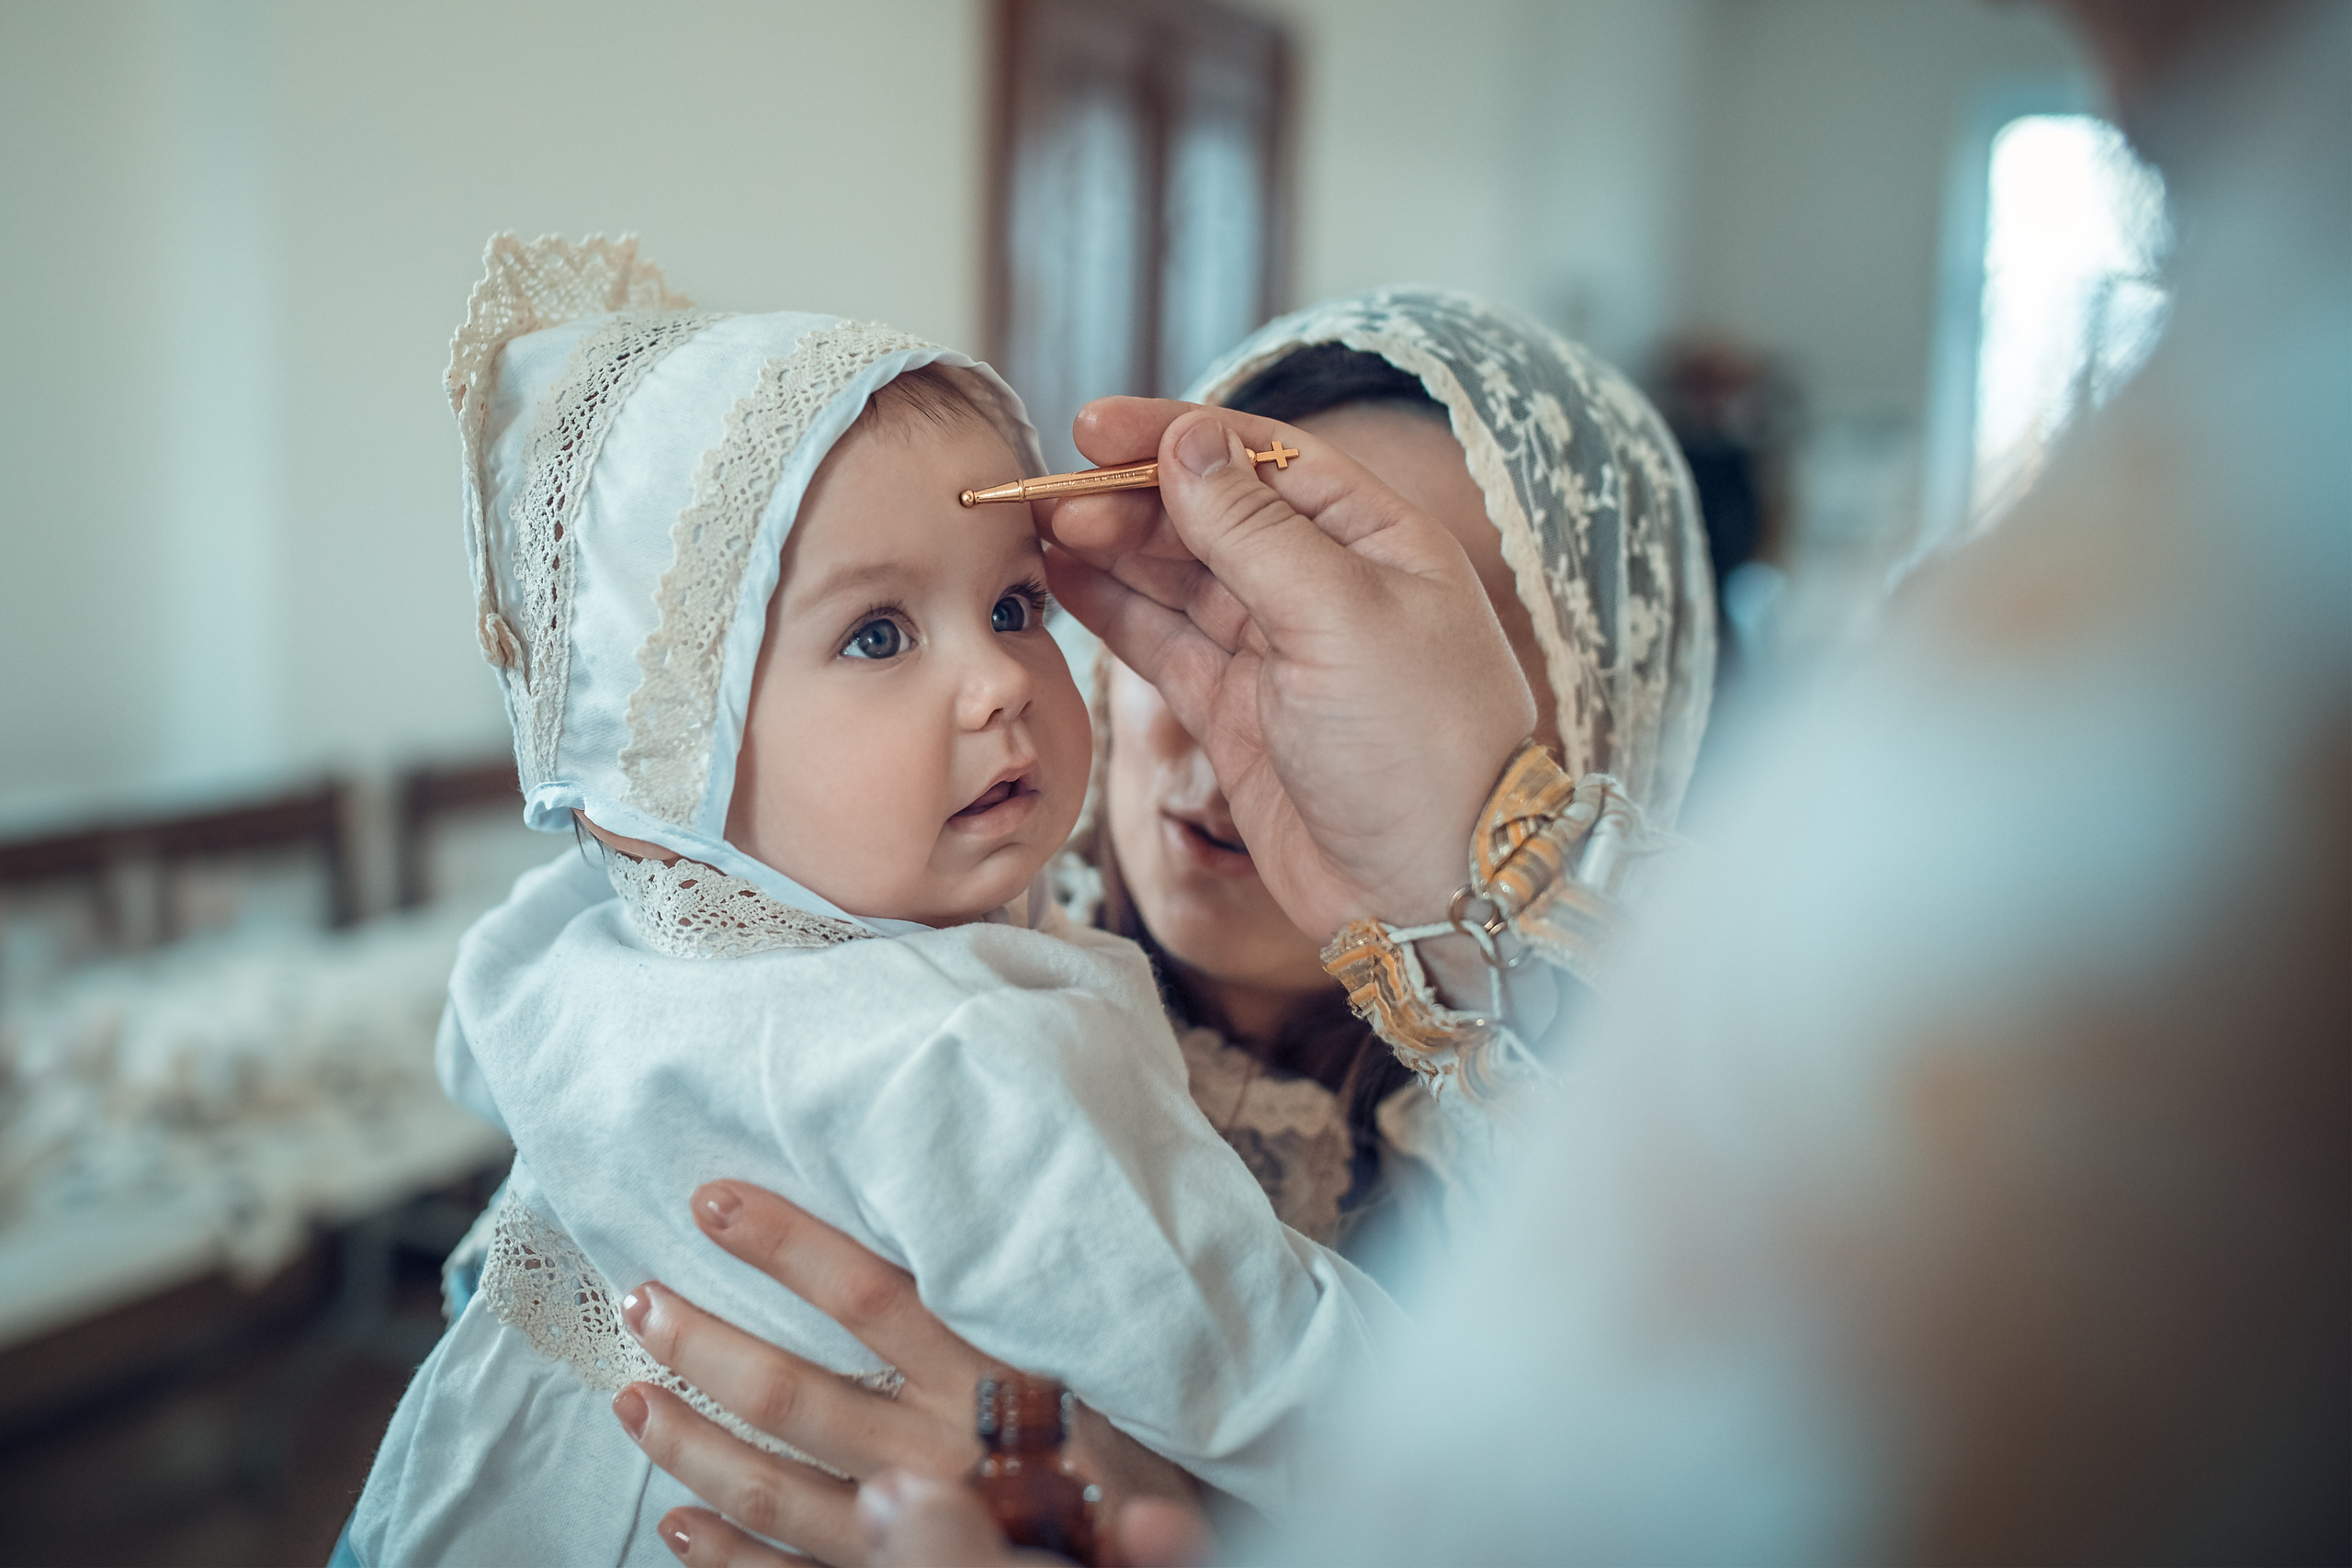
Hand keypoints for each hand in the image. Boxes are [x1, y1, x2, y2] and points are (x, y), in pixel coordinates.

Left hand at [612, 1181, 1196, 1566]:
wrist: (1143, 1558)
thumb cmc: (1148, 1463)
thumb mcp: (1119, 1371)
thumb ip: (1050, 1305)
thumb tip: (991, 1203)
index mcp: (996, 1379)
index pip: (873, 1298)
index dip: (788, 1246)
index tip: (715, 1200)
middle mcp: (939, 1457)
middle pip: (797, 1394)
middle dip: (708, 1345)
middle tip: (642, 1300)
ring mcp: (907, 1536)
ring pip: (775, 1489)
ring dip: (692, 1444)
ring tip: (631, 1398)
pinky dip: (725, 1559)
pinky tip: (676, 1529)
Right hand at [1041, 396, 1536, 941]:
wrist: (1431, 897)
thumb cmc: (1420, 749)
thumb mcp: (1340, 616)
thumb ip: (1253, 528)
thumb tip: (1187, 439)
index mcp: (1376, 538)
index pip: (1263, 457)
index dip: (1176, 436)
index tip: (1094, 428)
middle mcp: (1326, 585)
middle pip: (1211, 514)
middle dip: (1130, 499)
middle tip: (1051, 497)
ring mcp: (1279, 652)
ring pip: (1179, 578)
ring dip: (1112, 549)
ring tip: (1039, 527)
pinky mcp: (1239, 714)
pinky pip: (1166, 644)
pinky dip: (1115, 611)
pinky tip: (1065, 580)